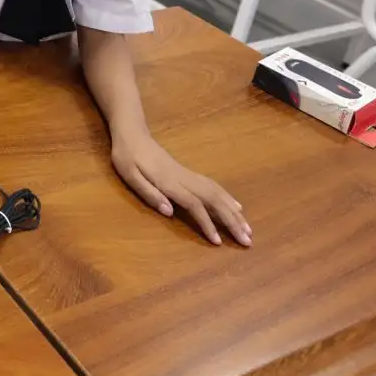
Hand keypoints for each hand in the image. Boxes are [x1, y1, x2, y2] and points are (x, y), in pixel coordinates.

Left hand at [110, 134, 249, 245]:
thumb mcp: (129, 175)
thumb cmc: (127, 156)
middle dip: (232, 221)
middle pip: (213, 200)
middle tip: (247, 241)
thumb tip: (169, 212)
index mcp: (168, 182)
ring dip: (234, 212)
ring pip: (217, 193)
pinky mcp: (188, 174)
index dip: (207, 223)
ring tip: (248, 229)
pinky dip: (227, 198)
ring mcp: (188, 175)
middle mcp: (183, 178)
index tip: (218, 241)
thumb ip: (148, 193)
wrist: (133, 134)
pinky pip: (213, 187)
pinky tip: (236, 207)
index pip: (193, 204)